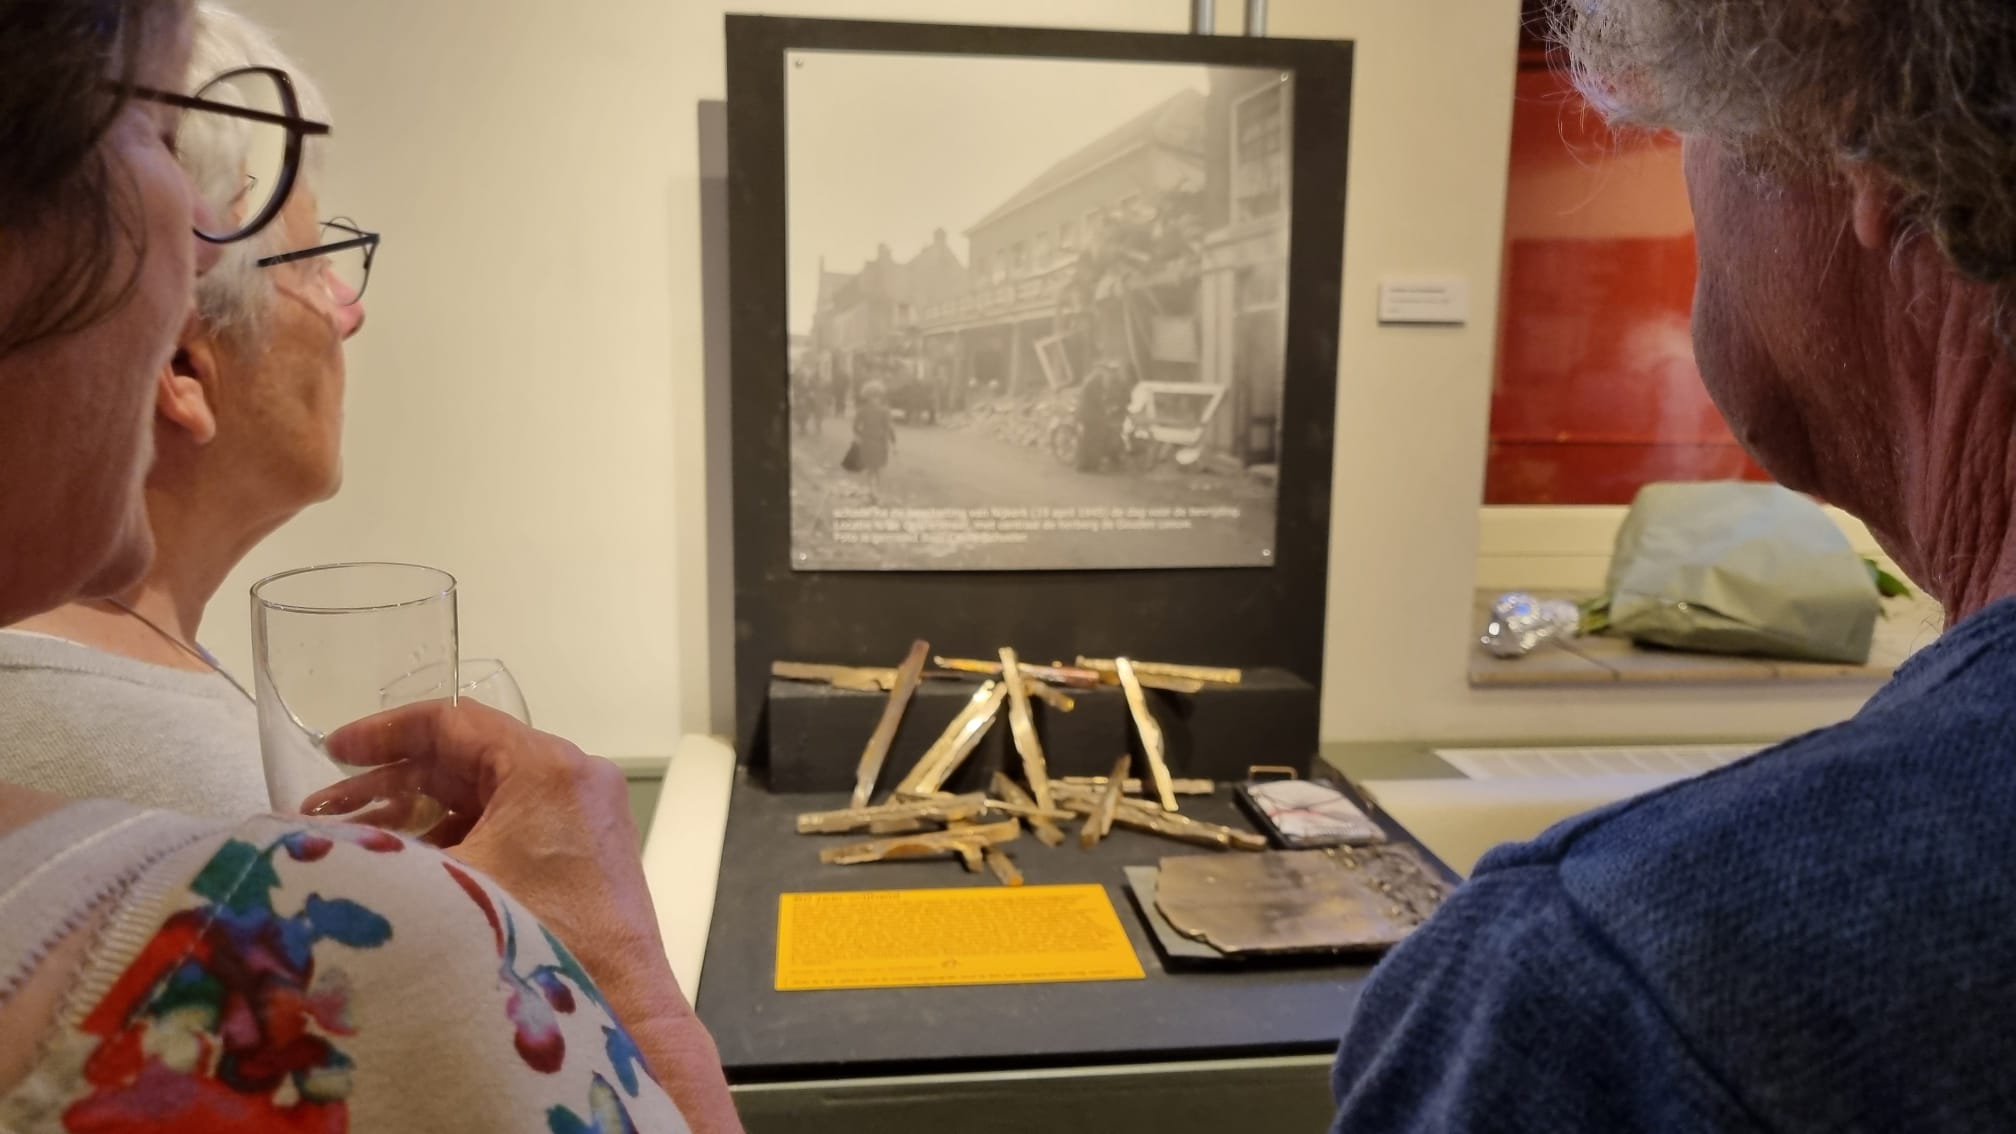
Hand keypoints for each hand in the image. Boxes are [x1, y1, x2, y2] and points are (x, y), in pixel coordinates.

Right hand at [301, 702, 741, 1132]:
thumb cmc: (534, 945)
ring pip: (488, 794)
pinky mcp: (586, 852)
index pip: (453, 721)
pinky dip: (461, 838)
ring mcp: (586, 815)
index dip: (383, 732)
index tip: (332, 751)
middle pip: (468, 757)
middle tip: (327, 809)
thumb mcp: (443, 886)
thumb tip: (310, 846)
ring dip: (423, 814)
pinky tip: (411, 869)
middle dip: (393, 780)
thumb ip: (380, 853)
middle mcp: (575, 778)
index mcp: (547, 768)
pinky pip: (514, 824)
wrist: (615, 1012)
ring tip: (356, 843)